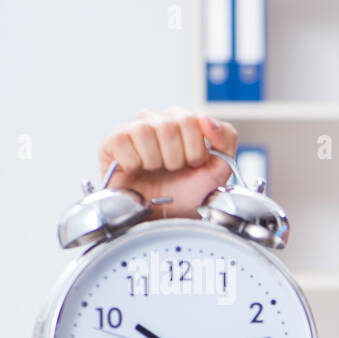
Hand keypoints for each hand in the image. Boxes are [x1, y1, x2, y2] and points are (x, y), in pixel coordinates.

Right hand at [99, 106, 237, 218]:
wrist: (166, 218)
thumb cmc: (189, 193)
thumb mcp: (219, 169)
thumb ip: (226, 138)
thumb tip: (207, 118)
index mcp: (183, 122)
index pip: (194, 119)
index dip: (196, 149)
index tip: (194, 165)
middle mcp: (157, 120)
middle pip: (171, 123)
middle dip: (178, 157)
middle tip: (174, 171)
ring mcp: (133, 129)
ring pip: (145, 130)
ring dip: (156, 160)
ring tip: (156, 172)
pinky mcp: (112, 143)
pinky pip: (121, 139)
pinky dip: (134, 162)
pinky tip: (137, 170)